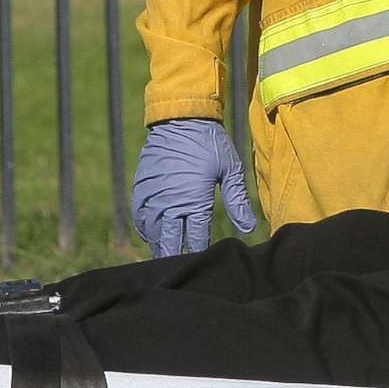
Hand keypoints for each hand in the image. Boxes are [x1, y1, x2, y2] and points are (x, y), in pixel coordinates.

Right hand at [132, 117, 255, 257]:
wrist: (181, 118)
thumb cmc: (210, 143)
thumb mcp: (230, 170)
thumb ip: (238, 201)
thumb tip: (248, 229)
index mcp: (194, 201)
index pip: (196, 240)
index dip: (199, 254)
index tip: (206, 263)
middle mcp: (169, 203)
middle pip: (169, 243)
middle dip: (176, 257)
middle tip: (182, 269)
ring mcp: (152, 196)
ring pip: (152, 234)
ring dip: (159, 246)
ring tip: (168, 257)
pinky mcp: (141, 188)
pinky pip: (139, 218)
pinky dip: (146, 230)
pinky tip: (153, 237)